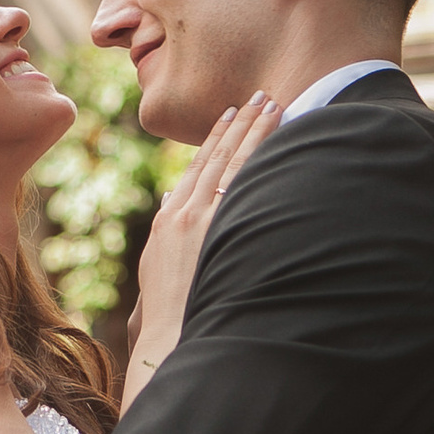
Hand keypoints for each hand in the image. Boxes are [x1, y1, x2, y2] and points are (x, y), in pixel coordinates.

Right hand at [123, 93, 280, 405]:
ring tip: (273, 106)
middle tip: (260, 95)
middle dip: (240, 124)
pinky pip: (244, 187)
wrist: (168, 338)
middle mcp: (185, 212)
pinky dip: (258, 161)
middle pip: (218, 156)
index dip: (216, 137)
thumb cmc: (167, 309)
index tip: (231, 114)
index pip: (198, 166)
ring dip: (255, 133)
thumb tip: (175, 199)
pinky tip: (275, 143)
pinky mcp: (218, 233)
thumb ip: (169, 228)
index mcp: (169, 218)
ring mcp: (203, 221)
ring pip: (234, 165)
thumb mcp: (157, 263)